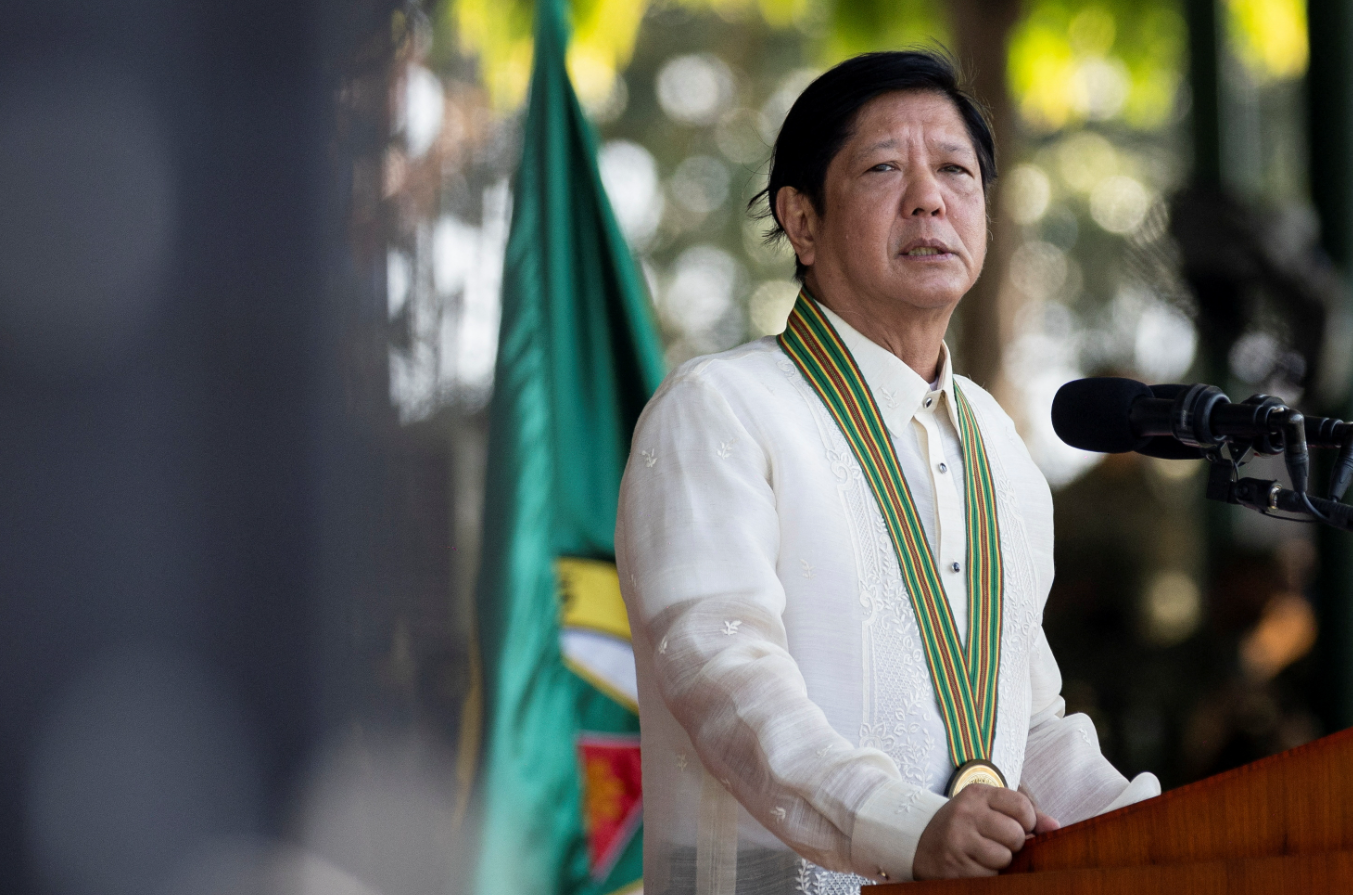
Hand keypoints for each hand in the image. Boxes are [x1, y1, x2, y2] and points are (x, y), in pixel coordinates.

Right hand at [911, 785, 1059, 879]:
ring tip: (983, 855)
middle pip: (1016, 835)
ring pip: (1004, 858)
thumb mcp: (987, 809)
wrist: (918, 843)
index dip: (1029, 823)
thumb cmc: (963, 826)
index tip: (1019, 827)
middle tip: (997, 843)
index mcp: (976, 794)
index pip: (1022, 807)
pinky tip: (973, 866)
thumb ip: (1024, 815)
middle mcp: (965, 813)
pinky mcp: (954, 867)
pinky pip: (989, 876)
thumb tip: (1056, 827)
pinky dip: (987, 875)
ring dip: (1000, 863)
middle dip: (1013, 845)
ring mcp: (957, 840)